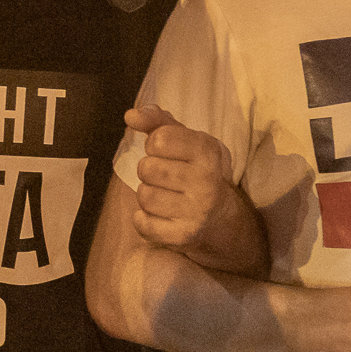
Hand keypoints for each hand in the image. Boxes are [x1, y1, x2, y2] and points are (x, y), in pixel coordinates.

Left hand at [124, 106, 237, 249]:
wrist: (221, 218)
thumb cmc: (196, 171)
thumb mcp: (185, 140)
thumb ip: (158, 121)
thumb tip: (130, 116)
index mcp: (208, 151)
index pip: (159, 139)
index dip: (155, 145)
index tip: (168, 153)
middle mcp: (206, 181)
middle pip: (147, 168)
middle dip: (149, 171)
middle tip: (166, 178)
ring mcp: (196, 211)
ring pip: (144, 196)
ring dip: (147, 195)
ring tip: (164, 196)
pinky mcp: (184, 235)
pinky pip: (143, 223)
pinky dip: (143, 219)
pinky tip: (160, 216)